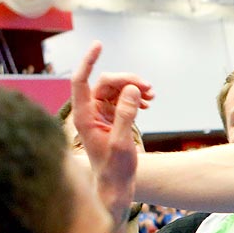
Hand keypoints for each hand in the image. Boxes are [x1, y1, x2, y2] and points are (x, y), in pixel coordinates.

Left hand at [70, 41, 154, 217]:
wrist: (116, 187)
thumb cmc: (115, 170)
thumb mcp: (121, 142)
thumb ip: (125, 114)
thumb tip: (132, 89)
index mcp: (84, 117)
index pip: (81, 81)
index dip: (88, 61)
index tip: (99, 45)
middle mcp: (89, 113)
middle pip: (105, 83)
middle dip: (127, 80)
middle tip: (149, 88)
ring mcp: (99, 115)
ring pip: (115, 89)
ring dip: (134, 88)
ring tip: (153, 96)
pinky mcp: (109, 119)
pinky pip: (121, 99)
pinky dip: (135, 98)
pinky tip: (149, 104)